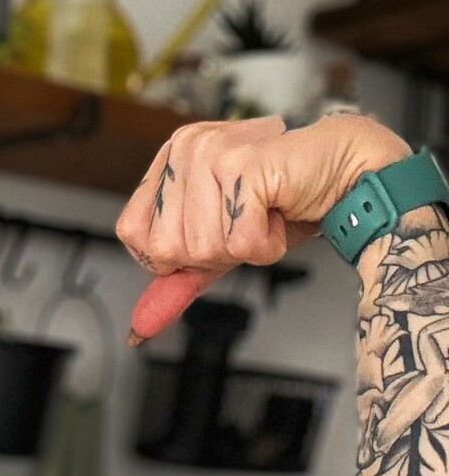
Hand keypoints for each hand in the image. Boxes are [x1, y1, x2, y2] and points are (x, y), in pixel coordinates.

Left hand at [115, 113, 412, 342]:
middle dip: (211, 255)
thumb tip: (141, 326)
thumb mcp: (219, 246)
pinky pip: (239, 245)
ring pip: (201, 248)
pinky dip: (267, 247)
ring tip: (264, 216)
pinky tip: (280, 214)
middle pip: (164, 249)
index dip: (169, 256)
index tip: (208, 238)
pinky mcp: (243, 165)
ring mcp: (211, 152)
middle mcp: (185, 149)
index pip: (133, 233)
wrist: (342, 173)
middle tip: (244, 224)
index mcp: (170, 160)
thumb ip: (178, 280)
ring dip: (242, 250)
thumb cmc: (284, 203)